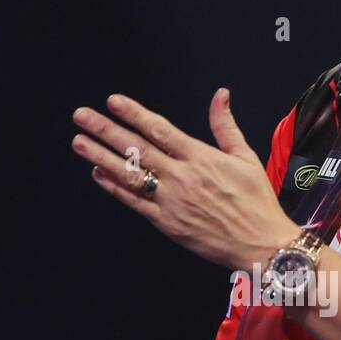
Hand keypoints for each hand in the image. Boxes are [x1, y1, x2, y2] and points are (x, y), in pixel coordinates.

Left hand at [70, 88, 295, 272]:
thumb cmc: (256, 202)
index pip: (159, 129)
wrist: (261, 245)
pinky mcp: (167, 223)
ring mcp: (171, 201)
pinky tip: (99, 174)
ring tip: (79, 142)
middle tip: (81, 116)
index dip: (134, 113)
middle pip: (137, 148)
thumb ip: (225, 126)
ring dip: (101, 157)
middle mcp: (182, 177)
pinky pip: (135, 202)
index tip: (113, 102)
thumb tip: (220, 95)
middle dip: (106, 130)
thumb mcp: (246, 158)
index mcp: (201, 157)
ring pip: (129, 174)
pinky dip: (115, 188)